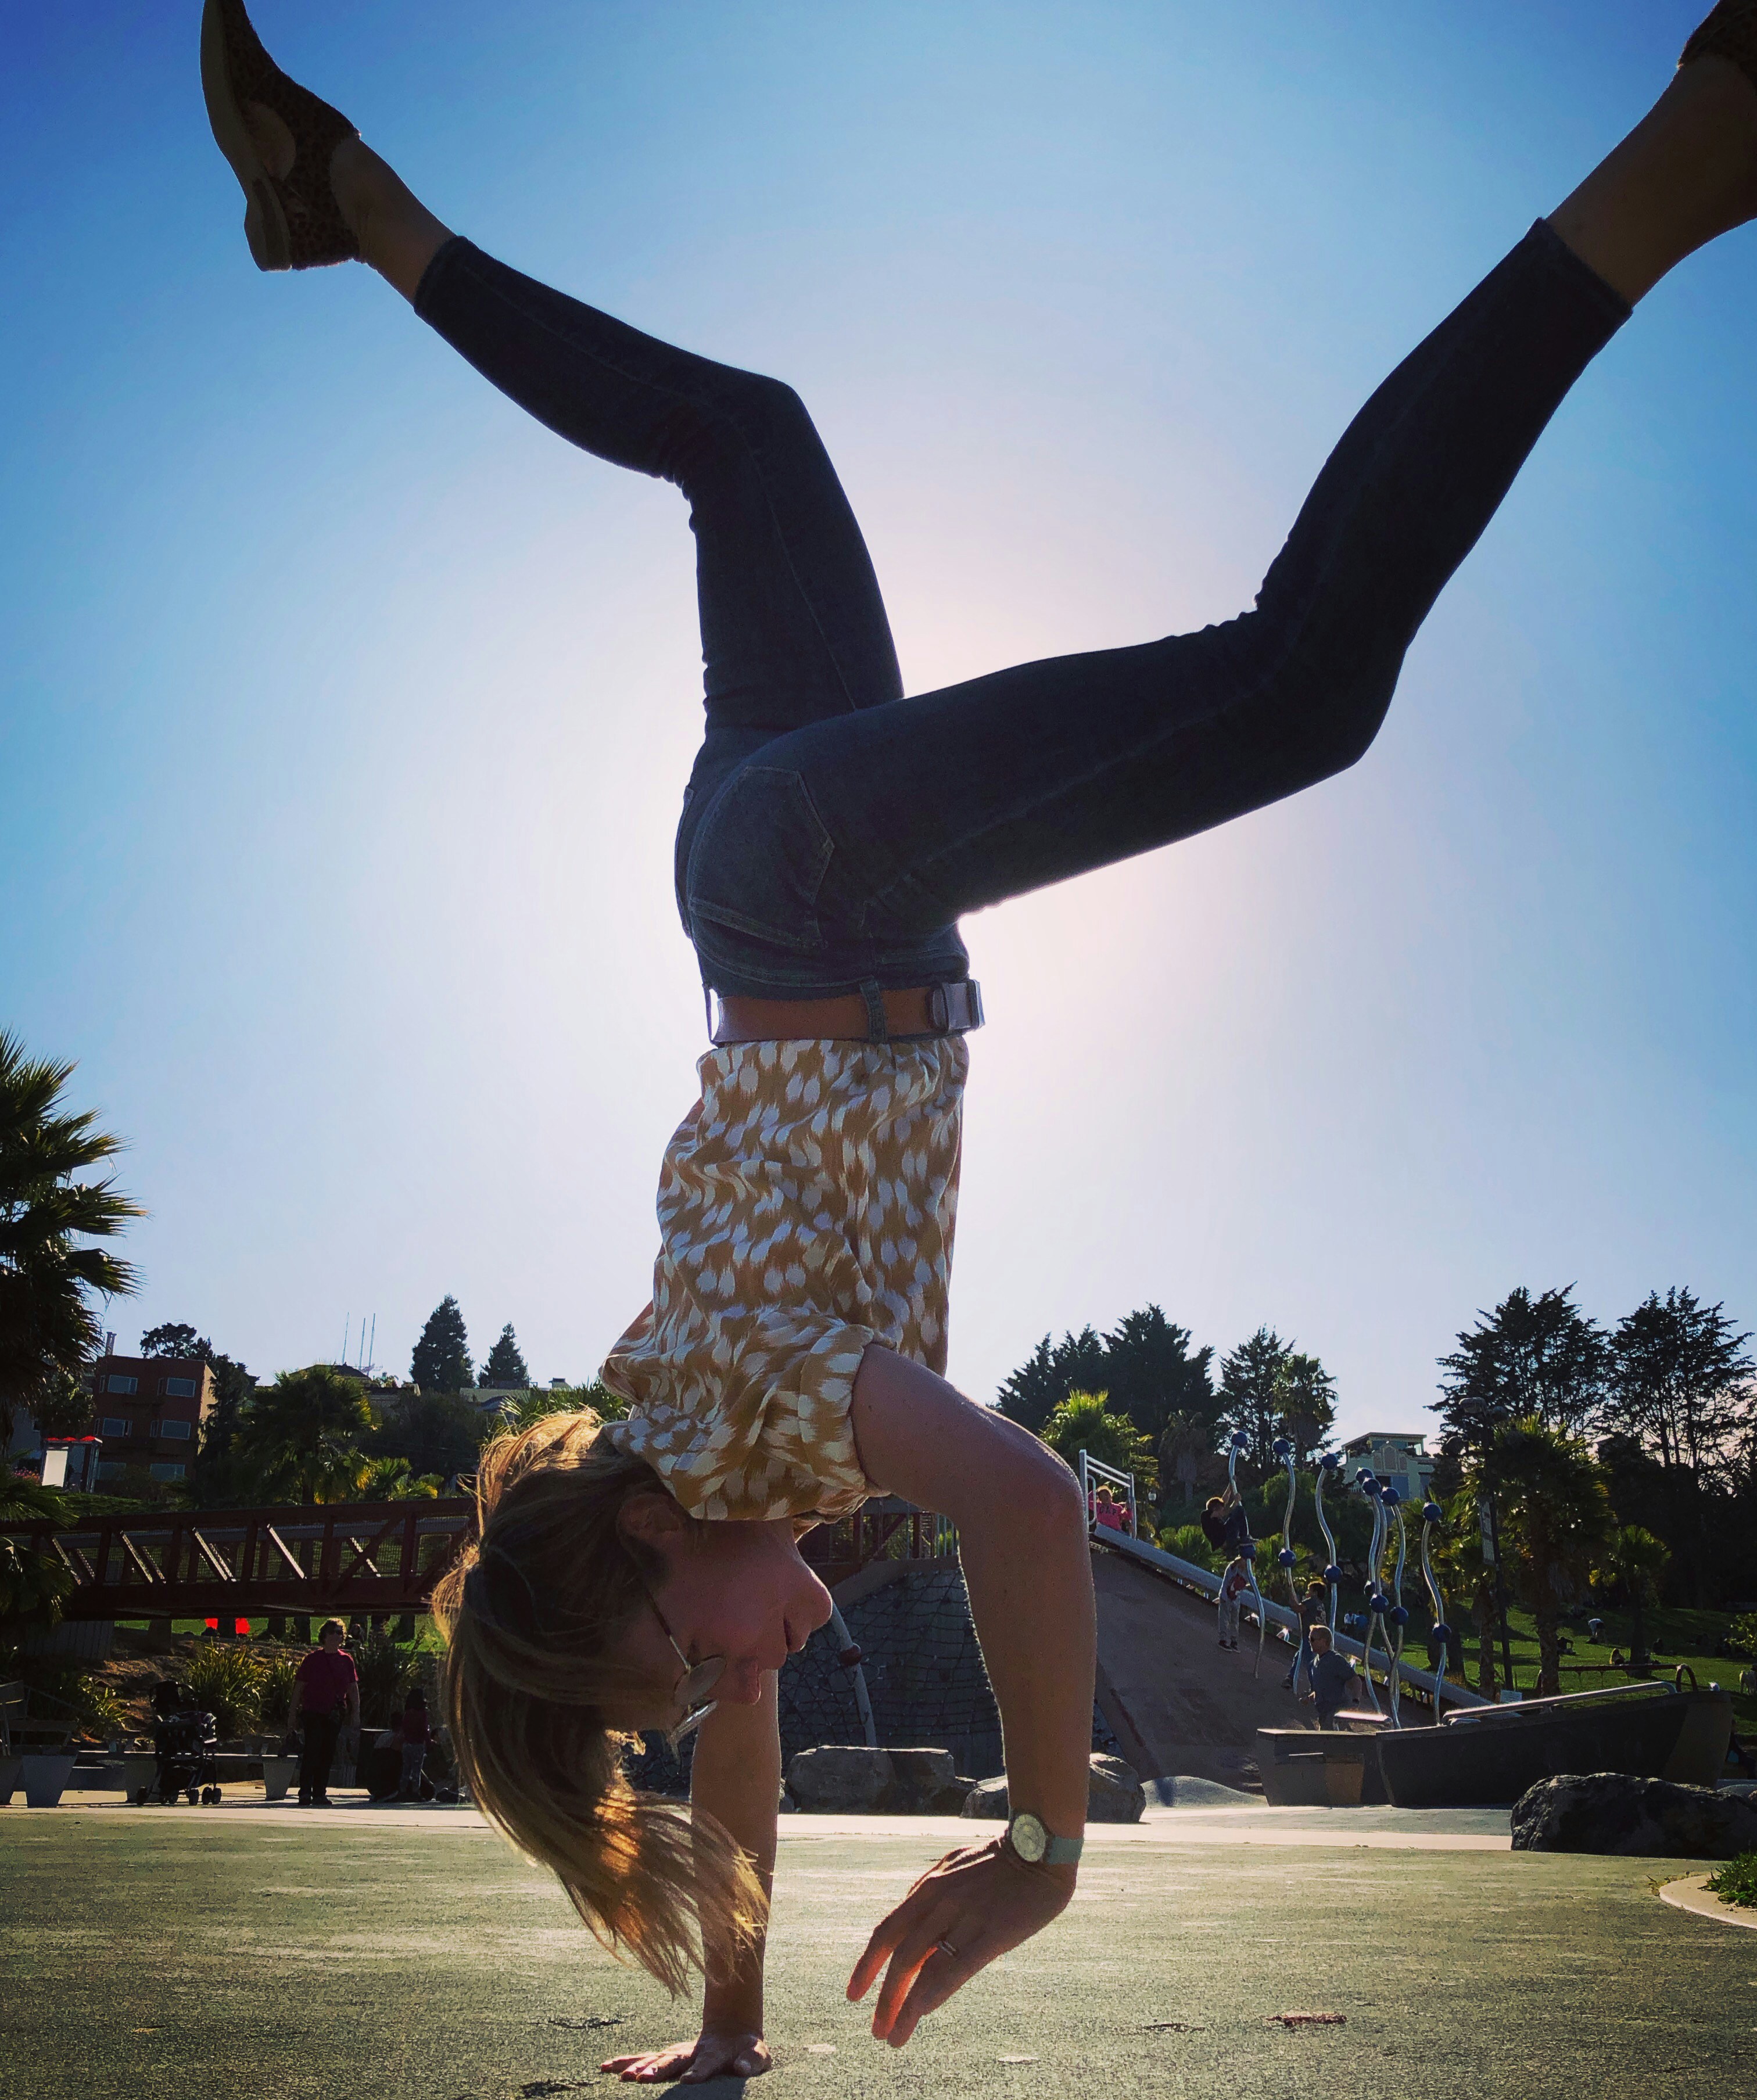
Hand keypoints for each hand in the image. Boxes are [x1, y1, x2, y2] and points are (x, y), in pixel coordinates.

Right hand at [600, 2029, 769, 2083]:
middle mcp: (692, 2051)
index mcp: (715, 2053)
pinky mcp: (668, 2056)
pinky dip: (625, 2062)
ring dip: (638, 2067)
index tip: (690, 2081)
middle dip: (658, 2070)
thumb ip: (752, 2061)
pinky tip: (606, 2067)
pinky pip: (644, 2058)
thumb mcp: (758, 2055)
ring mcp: (678, 2052)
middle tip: (641, 2079)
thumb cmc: (748, 2049)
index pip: (707, 2063)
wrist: (733, 2028)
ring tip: (622, 2077)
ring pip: (655, 2058)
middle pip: (674, 2061)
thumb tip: (743, 2068)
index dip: (700, 2071)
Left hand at [847, 1837, 1072, 2047]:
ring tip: (894, 2037)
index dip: (866, 1966)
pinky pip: (958, 1967)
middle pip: (902, 1958)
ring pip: (926, 1969)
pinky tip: (922, 2013)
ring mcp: (967, 1917)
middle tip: (876, 2030)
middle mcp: (941, 1902)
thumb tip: (906, 1925)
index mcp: (928, 1888)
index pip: (887, 1932)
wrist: (1038, 1848)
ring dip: (906, 2006)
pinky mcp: (994, 1933)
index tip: (853, 1995)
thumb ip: (928, 1897)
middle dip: (886, 1998)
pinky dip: (935, 1992)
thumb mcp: (952, 1869)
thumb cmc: (996, 1861)